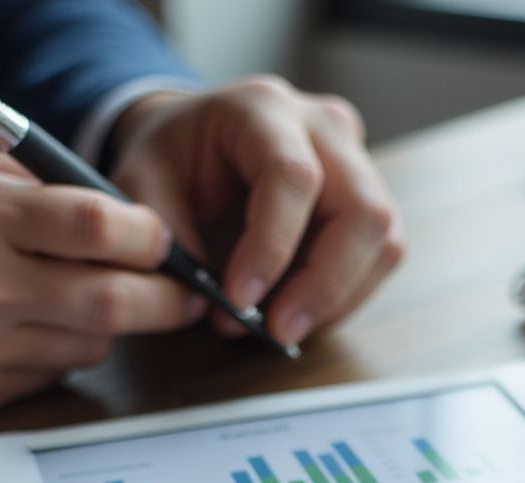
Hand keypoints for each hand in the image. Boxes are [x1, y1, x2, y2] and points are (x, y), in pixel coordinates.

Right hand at [0, 152, 207, 410]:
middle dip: (169, 301)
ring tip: (90, 302)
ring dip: (111, 327)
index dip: (151, 237)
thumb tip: (132, 219)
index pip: (96, 226)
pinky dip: (64, 352)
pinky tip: (35, 330)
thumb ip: (42, 190)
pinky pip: (54, 376)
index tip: (168, 243)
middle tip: (191, 297)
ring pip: (91, 347)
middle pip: (112, 302)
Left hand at [108, 76, 404, 348]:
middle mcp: (323, 126)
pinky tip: (302, 314)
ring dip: (338, 297)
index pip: (293, 177)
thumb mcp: (141, 185)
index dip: (272, 247)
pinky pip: (381, 256)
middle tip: (277, 332)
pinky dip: (345, 297)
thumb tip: (213, 304)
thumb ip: (167, 238)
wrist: (195, 141)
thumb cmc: (171, 160)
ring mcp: (355, 161)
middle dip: (322, 285)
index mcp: (262, 108)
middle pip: (363, 210)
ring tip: (283, 329)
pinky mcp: (367, 200)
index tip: (239, 299)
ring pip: (383, 239)